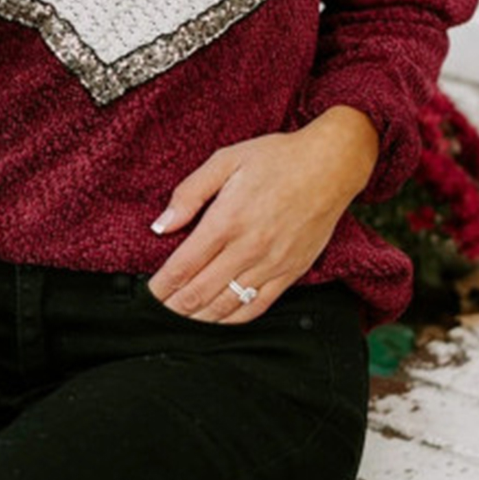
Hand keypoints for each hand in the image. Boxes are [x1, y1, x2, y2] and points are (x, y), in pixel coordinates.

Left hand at [146, 107, 378, 324]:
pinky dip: (233, 318)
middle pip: (200, 292)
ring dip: (199, 318)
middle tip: (155, 314)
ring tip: (179, 321)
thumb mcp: (225, 160)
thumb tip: (161, 225)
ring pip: (226, 305)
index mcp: (226, 220)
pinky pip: (258, 307)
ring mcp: (271, 264)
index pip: (183, 266)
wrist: (331, 166)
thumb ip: (189, 193)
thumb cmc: (276, 158)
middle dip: (173, 307)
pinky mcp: (291, 272)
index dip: (161, 286)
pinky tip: (217, 320)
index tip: (147, 295)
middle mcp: (248, 248)